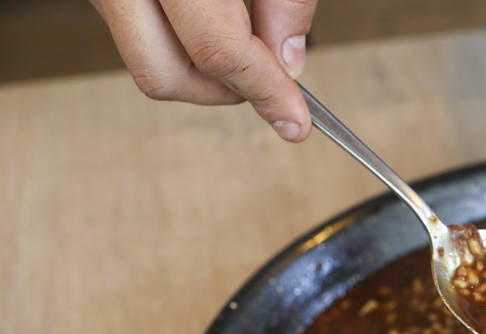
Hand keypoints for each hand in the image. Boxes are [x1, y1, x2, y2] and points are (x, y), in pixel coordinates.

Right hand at [90, 0, 318, 141]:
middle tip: (268, 83)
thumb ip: (286, 0)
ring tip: (247, 47)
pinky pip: (139, 35)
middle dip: (224, 93)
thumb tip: (289, 61)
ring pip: (147, 63)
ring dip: (203, 74)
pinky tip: (216, 27)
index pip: (216, 50)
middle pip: (163, 75)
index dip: (265, 91)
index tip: (295, 119)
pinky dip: (182, 46)